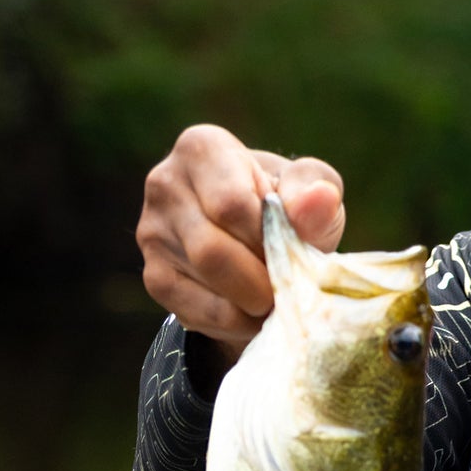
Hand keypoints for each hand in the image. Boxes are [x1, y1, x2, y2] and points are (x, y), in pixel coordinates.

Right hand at [137, 124, 346, 365]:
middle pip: (214, 250)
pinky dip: (236, 321)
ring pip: (207, 282)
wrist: (256, 236)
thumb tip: (318, 199)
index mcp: (202, 148)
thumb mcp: (310, 188)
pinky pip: (196, 311)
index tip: (293, 248)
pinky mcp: (154, 276)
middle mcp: (165, 184)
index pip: (231, 205)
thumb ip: (315, 190)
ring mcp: (152, 232)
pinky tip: (254, 312)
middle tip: (289, 288)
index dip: (269, 238)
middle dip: (262, 279)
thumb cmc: (287, 204)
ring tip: (278, 298)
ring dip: (253, 302)